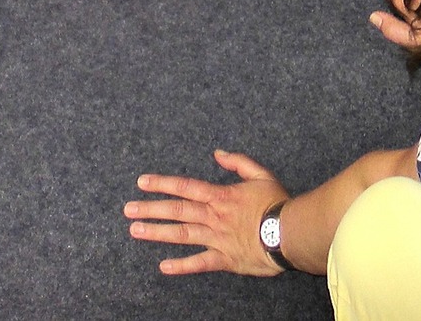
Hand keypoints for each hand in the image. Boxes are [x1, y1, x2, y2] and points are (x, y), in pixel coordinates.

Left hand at [125, 150, 290, 275]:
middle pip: (177, 210)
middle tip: (128, 210)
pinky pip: (200, 263)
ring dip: (157, 232)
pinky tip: (164, 267)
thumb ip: (238, 162)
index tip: (141, 183)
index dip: (161, 184)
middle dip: (150, 209)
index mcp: (220, 196)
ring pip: (182, 234)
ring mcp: (217, 238)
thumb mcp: (260, 174)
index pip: (184, 187)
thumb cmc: (278, 204)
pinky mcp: (226, 259)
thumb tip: (218, 153)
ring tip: (135, 231)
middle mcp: (213, 216)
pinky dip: (182, 266)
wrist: (292, 233)